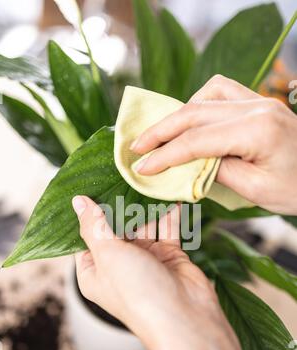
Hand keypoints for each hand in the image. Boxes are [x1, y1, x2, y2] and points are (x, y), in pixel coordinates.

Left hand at [72, 195, 280, 349]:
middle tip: (121, 174)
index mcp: (94, 271)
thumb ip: (93, 226)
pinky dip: (168, 212)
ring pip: (143, 224)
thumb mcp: (107, 255)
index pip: (87, 236)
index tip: (91, 185)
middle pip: (116, 227)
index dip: (89, 213)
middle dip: (120, 204)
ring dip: (146, 205)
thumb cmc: (138, 293)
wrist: (184, 319)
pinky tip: (170, 193)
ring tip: (147, 178)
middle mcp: (119, 265)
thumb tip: (77, 202)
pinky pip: (166, 228)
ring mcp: (145, 259)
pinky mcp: (169, 255)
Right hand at [132, 74, 296, 214]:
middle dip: (161, 130)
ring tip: (162, 135)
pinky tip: (192, 119)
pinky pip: (222, 91)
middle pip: (195, 111)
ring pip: (206, 95)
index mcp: (256, 131)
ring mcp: (259, 100)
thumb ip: (216, 171)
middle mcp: (256, 107)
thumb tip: (185, 163)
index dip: (165, 155)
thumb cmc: (295, 190)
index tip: (141, 167)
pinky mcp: (260, 101)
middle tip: (136, 147)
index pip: (197, 141)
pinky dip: (200, 103)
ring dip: (179, 114)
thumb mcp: (254, 189)